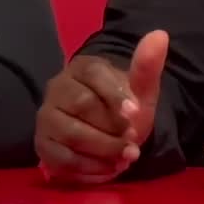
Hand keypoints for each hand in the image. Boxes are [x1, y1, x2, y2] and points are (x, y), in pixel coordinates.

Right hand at [35, 30, 168, 183]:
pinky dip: (90, 169)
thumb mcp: (140, 90)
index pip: (94, 75)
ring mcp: (46, 118)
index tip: (135, 114)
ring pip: (71, 134)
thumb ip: (147, 66)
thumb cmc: (122, 110)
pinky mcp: (43, 145)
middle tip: (133, 144)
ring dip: (103, 150)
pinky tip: (109, 169)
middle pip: (82, 105)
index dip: (115, 95)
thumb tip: (160, 34)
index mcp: (82, 69)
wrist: (108, 135)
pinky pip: (62, 159)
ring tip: (125, 159)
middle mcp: (57, 89)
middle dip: (112, 128)